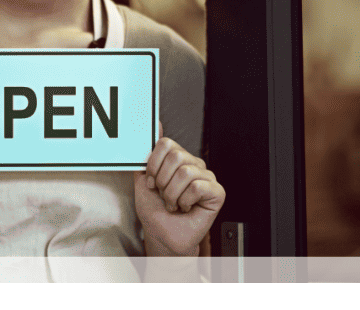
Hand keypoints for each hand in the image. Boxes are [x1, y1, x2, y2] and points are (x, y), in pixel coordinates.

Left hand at [134, 128, 224, 256]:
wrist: (162, 235)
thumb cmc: (155, 211)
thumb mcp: (143, 180)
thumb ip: (146, 154)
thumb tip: (155, 124)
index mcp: (178, 160)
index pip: (166, 143)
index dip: (153, 164)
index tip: (151, 181)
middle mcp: (194, 165)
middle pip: (176, 156)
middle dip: (162, 181)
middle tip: (163, 194)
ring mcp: (207, 177)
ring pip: (185, 172)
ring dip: (172, 194)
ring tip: (173, 203)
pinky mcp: (217, 192)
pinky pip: (197, 186)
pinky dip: (185, 200)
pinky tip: (185, 207)